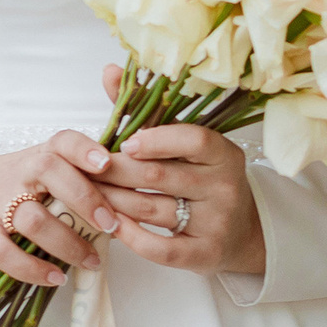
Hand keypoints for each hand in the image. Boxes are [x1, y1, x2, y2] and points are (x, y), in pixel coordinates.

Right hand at [0, 131, 129, 288]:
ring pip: (32, 219)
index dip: (85, 149)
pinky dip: (32, 268)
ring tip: (92, 262)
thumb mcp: (44, 168)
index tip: (106, 164)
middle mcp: (19, 172)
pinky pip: (4, 253)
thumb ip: (80, 176)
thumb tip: (135, 193)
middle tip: (111, 225)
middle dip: (86, 199)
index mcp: (41, 154)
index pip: (63, 141)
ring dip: (66, 244)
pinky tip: (55, 277)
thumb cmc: (17, 182)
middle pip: (51, 173)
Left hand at [78, 64, 265, 276]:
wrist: (242, 233)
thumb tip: (108, 72)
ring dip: (111, 202)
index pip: (194, 140)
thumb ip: (145, 111)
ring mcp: (217, 222)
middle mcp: (225, 186)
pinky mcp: (205, 254)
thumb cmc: (203, 182)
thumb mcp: (185, 148)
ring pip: (152, 209)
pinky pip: (159, 247)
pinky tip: (111, 226)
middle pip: (160, 176)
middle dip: (114, 172)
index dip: (156, 139)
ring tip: (87, 194)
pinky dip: (129, 236)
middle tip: (84, 169)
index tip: (125, 143)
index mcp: (224, 155)